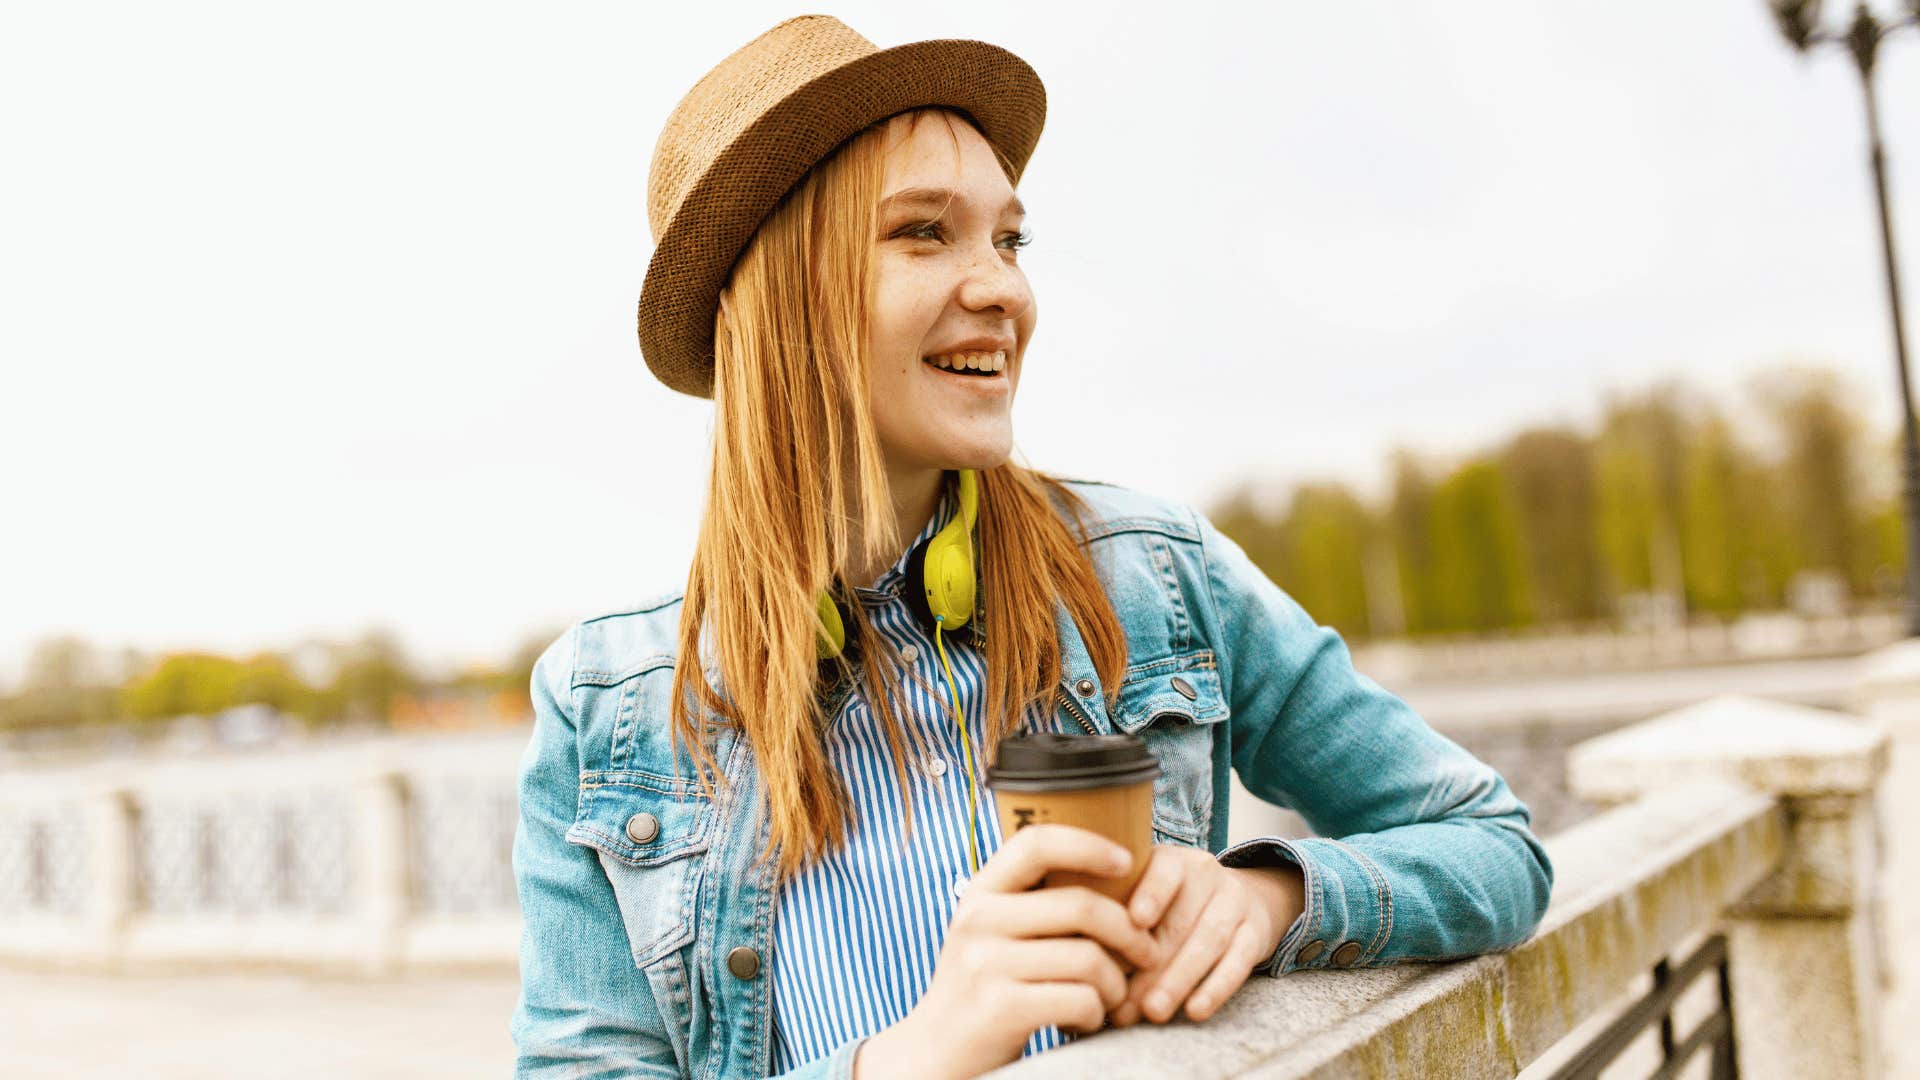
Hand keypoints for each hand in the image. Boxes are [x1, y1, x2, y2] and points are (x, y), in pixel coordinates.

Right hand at [854, 825, 1162, 1079]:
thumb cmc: (983, 989)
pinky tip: (1085, 1020)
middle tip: (1147, 953)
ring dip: (1116, 983)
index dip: (1089, 844)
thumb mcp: (992, 933)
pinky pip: (1080, 999)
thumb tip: (1115, 871)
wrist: (934, 1054)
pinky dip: (1096, 1013)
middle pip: (1081, 906)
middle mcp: (978, 920)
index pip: (1037, 842)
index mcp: (980, 892)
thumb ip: (1033, 904)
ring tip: (1110, 997)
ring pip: (1089, 958)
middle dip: (1131, 933)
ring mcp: (985, 964)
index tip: (1128, 861)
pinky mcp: (1000, 1008)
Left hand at [1108, 846, 1303, 1026]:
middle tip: (1124, 1002)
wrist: (1237, 895)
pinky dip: (1216, 988)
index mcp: (1172, 860)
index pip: (1164, 871)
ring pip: (1208, 943)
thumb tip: (1076, 949)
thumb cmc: (1169, 902)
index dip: (1151, 894)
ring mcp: (1235, 901)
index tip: (1134, 921)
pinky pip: (1238, 962)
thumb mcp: (1144, 889)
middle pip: (1179, 922)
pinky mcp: (1256, 932)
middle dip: (1150, 966)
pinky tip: (1194, 1011)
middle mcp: (1206, 874)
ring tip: (1153, 1012)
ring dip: (1178, 981)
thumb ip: (1111, 909)